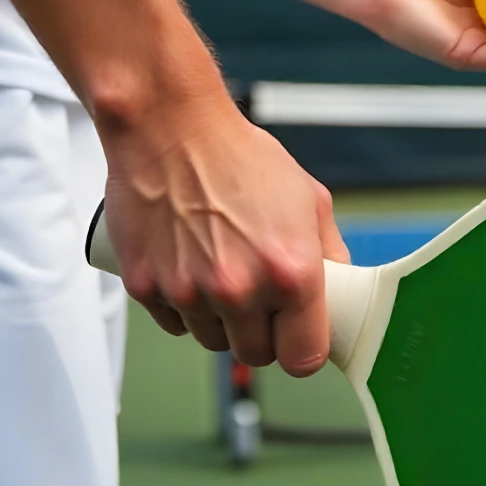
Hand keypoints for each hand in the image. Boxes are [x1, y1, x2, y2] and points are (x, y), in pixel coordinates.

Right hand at [100, 92, 349, 377]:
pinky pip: (173, 322)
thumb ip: (330, 253)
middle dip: (260, 332)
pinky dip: (182, 305)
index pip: (303, 358)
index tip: (296, 337)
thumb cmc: (238, 155)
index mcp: (289, 272)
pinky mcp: (147, 286)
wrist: (169, 127)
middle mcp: (239, 289)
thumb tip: (338, 289)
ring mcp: (188, 292)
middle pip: (255, 355)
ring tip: (219, 269)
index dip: (301, 349)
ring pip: (212, 341)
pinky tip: (188, 265)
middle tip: (257, 296)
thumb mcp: (309, 198)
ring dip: (219, 319)